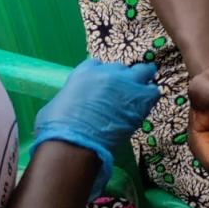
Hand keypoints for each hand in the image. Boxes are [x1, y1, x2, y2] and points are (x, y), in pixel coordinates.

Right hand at [33, 59, 159, 194]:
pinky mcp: (140, 99)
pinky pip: (152, 92)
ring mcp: (126, 84)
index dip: (100, 75)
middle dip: (121, 79)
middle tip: (120, 94)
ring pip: (144, 71)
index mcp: (85, 72)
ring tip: (139, 95)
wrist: (74, 143)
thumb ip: (69, 98)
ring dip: (142, 81)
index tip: (101, 86)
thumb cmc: (57, 128)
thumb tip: (69, 105)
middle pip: (121, 68)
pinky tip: (144, 108)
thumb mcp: (56, 106)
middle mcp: (108, 73)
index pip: (97, 64)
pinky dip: (149, 98)